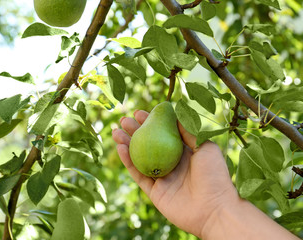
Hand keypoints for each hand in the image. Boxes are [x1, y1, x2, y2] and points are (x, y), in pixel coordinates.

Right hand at [112, 109, 238, 237]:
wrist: (215, 209)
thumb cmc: (215, 175)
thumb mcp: (205, 146)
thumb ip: (188, 131)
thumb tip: (175, 114)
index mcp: (184, 152)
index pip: (163, 134)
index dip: (151, 122)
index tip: (139, 112)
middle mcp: (171, 164)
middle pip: (149, 145)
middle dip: (135, 131)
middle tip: (124, 120)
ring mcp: (162, 178)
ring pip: (140, 159)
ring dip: (127, 144)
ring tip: (116, 131)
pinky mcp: (155, 192)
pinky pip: (139, 175)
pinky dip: (128, 162)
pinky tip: (121, 148)